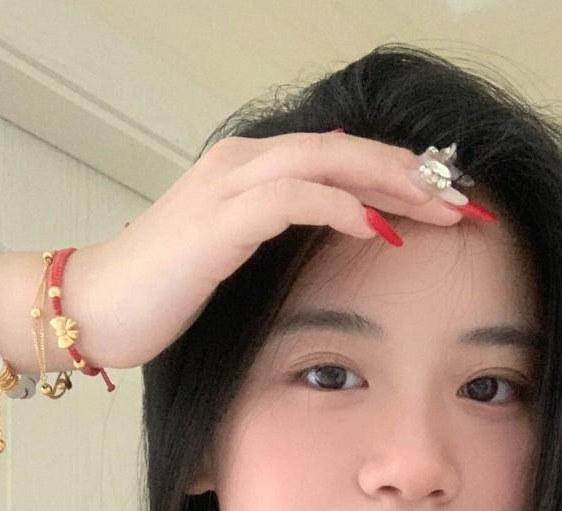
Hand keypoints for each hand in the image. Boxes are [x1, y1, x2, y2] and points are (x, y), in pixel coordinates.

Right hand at [80, 130, 468, 370]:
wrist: (94, 311)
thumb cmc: (160, 298)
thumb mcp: (232, 265)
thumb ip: (277, 244)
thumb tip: (335, 243)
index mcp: (249, 171)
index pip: (340, 157)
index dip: (400, 176)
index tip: (451, 204)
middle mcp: (243, 163)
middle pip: (347, 149)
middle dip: (414, 175)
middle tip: (467, 203)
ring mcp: (230, 185)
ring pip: (330, 161)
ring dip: (392, 184)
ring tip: (442, 211)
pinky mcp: (220, 219)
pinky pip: (294, 197)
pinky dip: (342, 208)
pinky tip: (381, 229)